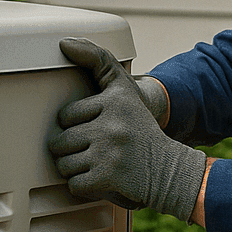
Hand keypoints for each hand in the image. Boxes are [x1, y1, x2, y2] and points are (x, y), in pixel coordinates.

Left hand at [47, 38, 206, 220]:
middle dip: (72, 151)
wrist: (170, 171)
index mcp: (115, 100)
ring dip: (76, 170)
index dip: (77, 127)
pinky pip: (75, 185)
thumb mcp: (124, 89)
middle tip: (96, 152)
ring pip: (64, 165)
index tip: (96, 130)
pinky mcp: (107, 177)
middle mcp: (112, 123)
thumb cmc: (140, 131)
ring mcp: (109, 151)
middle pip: (61, 142)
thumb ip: (97, 61)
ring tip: (98, 165)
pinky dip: (84, 188)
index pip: (66, 116)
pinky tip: (101, 180)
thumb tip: (64, 43)